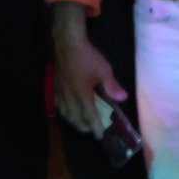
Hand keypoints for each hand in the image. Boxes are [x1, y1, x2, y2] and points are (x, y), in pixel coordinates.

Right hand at [52, 19, 124, 138]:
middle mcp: (70, 97)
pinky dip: (64, 112)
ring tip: (80, 123)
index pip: (90, 116)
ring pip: (65, 113)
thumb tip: (123, 98)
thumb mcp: (104, 70)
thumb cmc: (87, 56)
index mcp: (82, 95)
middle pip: (75, 118)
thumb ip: (112, 86)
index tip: (100, 135)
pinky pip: (58, 105)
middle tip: (91, 130)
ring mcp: (60, 92)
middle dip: (83, 127)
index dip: (95, 127)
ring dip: (73, 121)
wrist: (67, 43)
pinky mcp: (55, 86)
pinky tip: (67, 111)